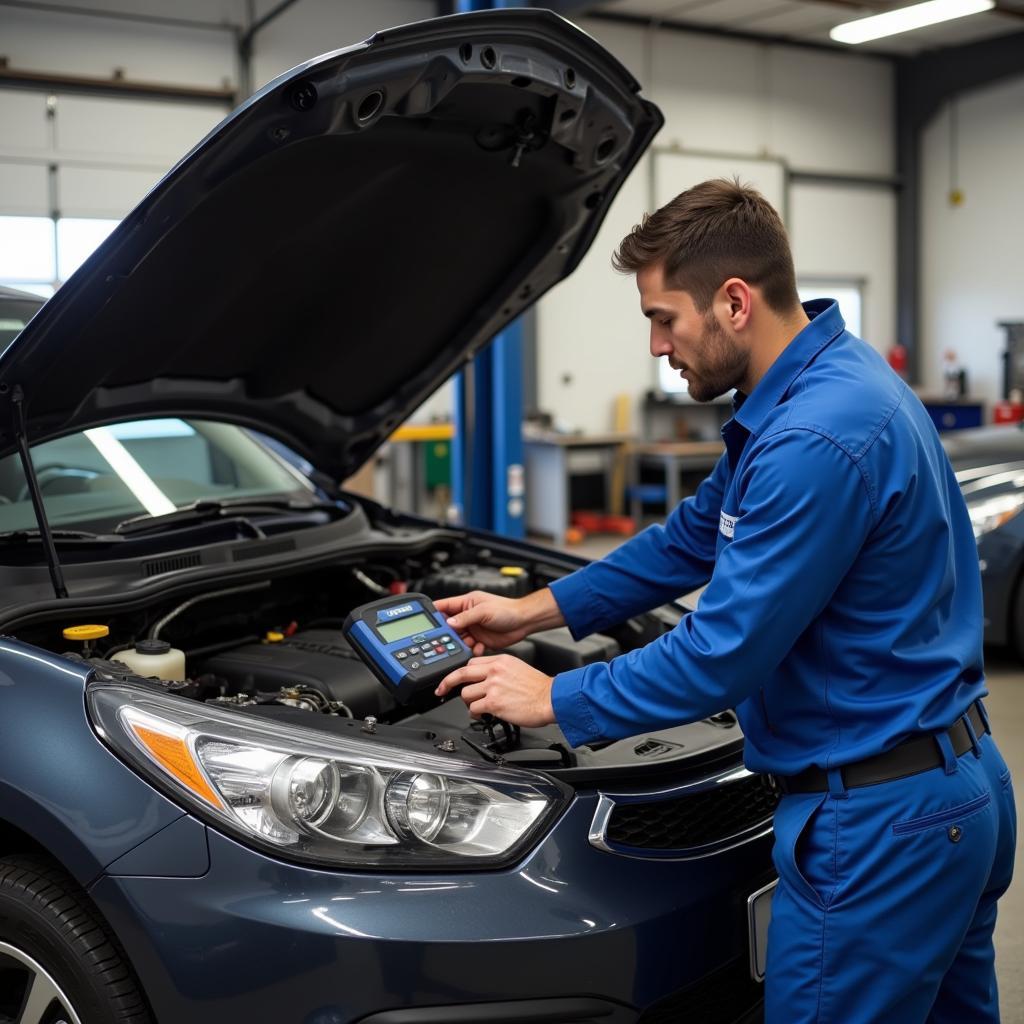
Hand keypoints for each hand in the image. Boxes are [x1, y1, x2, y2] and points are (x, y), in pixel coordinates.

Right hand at [434, 588, 564, 655]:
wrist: (524, 622)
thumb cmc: (508, 610)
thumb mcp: (484, 611)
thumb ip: (465, 617)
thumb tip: (449, 623)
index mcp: (466, 603)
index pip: (444, 606)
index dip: (433, 614)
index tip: (425, 623)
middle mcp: (467, 616)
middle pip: (448, 626)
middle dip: (446, 634)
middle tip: (445, 640)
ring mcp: (473, 629)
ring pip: (458, 639)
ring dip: (459, 644)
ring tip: (464, 645)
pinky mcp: (479, 640)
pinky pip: (469, 648)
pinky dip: (470, 650)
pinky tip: (477, 648)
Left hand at [435, 655, 555, 727]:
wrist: (551, 698)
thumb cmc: (538, 688)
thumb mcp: (518, 668)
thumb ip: (499, 670)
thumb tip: (484, 678)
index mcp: (500, 661)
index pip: (471, 662)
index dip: (461, 673)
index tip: (454, 679)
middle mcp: (494, 671)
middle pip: (461, 674)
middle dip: (447, 683)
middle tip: (441, 690)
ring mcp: (493, 686)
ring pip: (465, 694)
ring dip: (469, 703)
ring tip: (478, 707)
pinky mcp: (494, 702)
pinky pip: (473, 708)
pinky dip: (475, 714)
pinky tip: (482, 714)